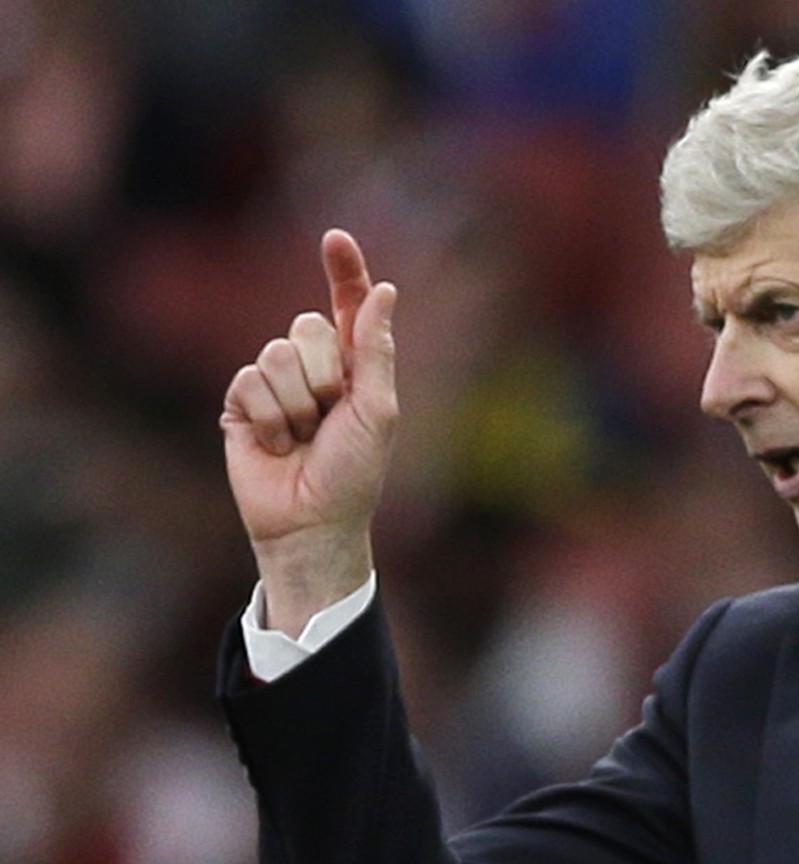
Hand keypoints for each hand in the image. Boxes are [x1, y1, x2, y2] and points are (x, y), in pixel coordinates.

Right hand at [220, 230, 398, 635]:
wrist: (311, 521)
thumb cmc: (354, 471)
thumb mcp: (377, 409)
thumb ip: (377, 348)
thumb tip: (384, 290)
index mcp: (353, 365)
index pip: (345, 305)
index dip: (342, 271)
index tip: (335, 237)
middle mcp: (313, 367)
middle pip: (306, 327)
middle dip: (323, 375)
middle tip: (329, 419)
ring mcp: (275, 384)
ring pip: (276, 353)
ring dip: (297, 403)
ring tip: (303, 437)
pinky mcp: (241, 404)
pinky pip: (250, 381)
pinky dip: (270, 417)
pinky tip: (277, 445)